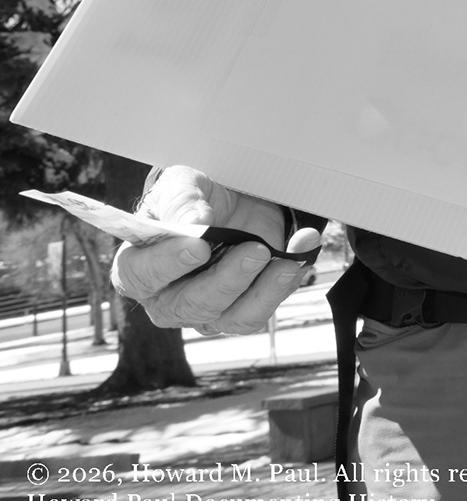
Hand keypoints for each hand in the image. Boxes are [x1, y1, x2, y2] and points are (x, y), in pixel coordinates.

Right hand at [110, 166, 321, 333]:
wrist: (237, 200)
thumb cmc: (198, 197)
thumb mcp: (185, 183)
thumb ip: (181, 200)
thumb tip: (194, 223)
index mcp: (138, 264)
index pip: (139, 275)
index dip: (167, 264)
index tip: (199, 246)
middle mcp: (166, 296)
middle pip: (187, 305)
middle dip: (225, 279)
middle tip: (254, 250)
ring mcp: (204, 310)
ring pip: (228, 317)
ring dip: (260, 290)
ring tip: (283, 261)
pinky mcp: (237, 312)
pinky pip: (257, 313)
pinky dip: (281, 288)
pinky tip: (294, 263)